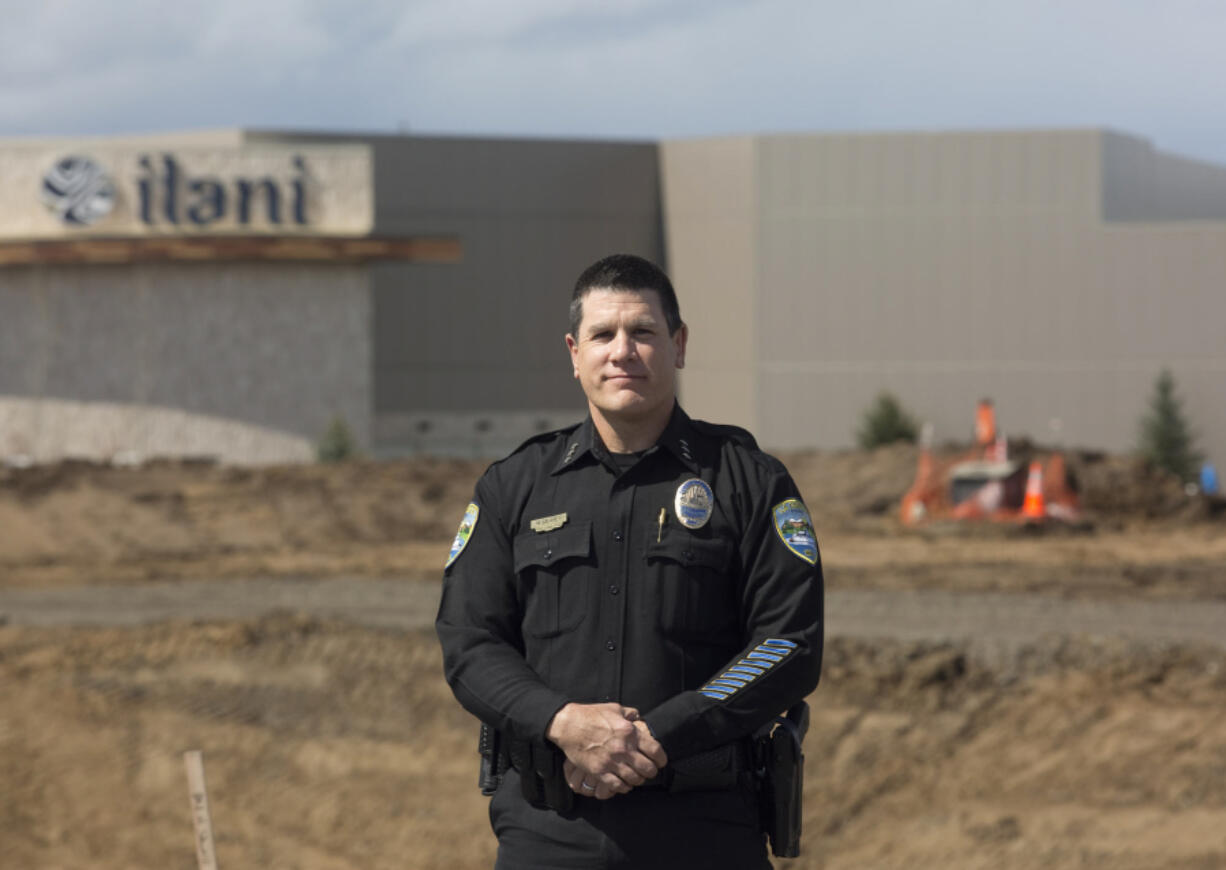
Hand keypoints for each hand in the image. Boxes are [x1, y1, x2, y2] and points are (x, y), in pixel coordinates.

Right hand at [546, 703, 664, 794]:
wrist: (569, 725)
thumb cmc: (591, 714)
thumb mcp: (614, 708)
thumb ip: (630, 713)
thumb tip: (638, 717)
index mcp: (629, 732)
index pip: (655, 750)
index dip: (661, 759)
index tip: (661, 762)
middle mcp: (623, 748)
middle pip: (648, 768)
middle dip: (651, 772)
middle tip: (650, 771)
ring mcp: (611, 761)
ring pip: (634, 779)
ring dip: (638, 780)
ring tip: (637, 777)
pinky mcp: (599, 771)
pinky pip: (617, 785)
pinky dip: (624, 787)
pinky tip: (625, 784)